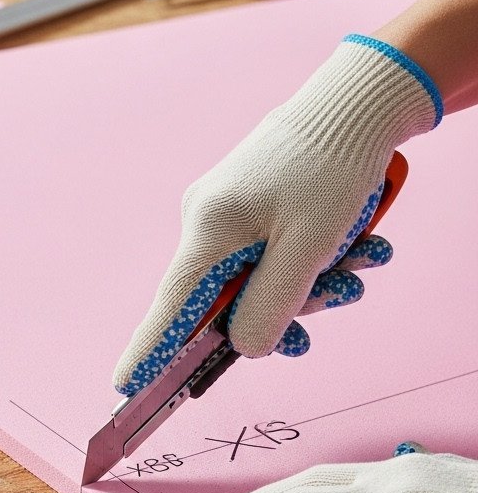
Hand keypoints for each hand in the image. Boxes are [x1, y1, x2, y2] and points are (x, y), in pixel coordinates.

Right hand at [113, 36, 439, 395]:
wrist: (358, 102)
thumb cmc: (331, 168)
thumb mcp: (307, 248)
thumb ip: (271, 306)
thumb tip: (244, 349)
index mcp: (208, 232)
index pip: (169, 310)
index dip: (150, 354)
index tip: (124, 390)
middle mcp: (208, 224)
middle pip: (233, 302)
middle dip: (294, 306)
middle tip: (345, 290)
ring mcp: (230, 215)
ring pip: (266, 279)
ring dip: (319, 280)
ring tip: (367, 254)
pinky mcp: (255, 207)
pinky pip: (278, 254)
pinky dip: (318, 258)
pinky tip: (359, 242)